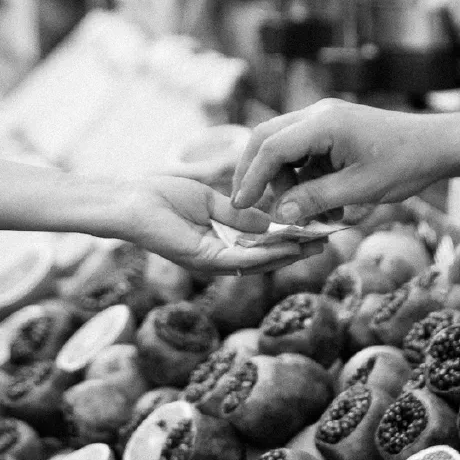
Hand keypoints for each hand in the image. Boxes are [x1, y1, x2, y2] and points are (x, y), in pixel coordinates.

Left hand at [119, 176, 316, 276]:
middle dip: (296, 251)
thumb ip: (240, 213)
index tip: (314, 228)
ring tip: (314, 246)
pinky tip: (285, 247)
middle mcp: (222, 257)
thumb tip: (270, 222)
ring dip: (287, 256)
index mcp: (224, 242)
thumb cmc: (165, 196)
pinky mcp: (204, 260)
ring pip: (258, 263)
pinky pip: (240, 260)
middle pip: (266, 258)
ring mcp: (213, 262)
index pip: (263, 244)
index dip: (289, 238)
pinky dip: (264, 255)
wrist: (134, 201)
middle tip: (325, 241)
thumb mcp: (213, 202)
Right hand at [232, 99, 445, 223]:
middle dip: (254, 173)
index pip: (271, 147)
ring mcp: (324, 119)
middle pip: (267, 138)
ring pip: (283, 147)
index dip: (251, 178)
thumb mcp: (360, 189)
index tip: (241, 205)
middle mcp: (318, 113)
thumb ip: (316, 200)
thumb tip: (279, 214)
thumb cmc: (406, 164)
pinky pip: (303, 152)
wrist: (439, 146)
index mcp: (324, 122)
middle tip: (247, 206)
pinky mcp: (332, 129)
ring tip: (305, 215)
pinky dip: (302, 177)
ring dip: (284, 181)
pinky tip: (321, 203)